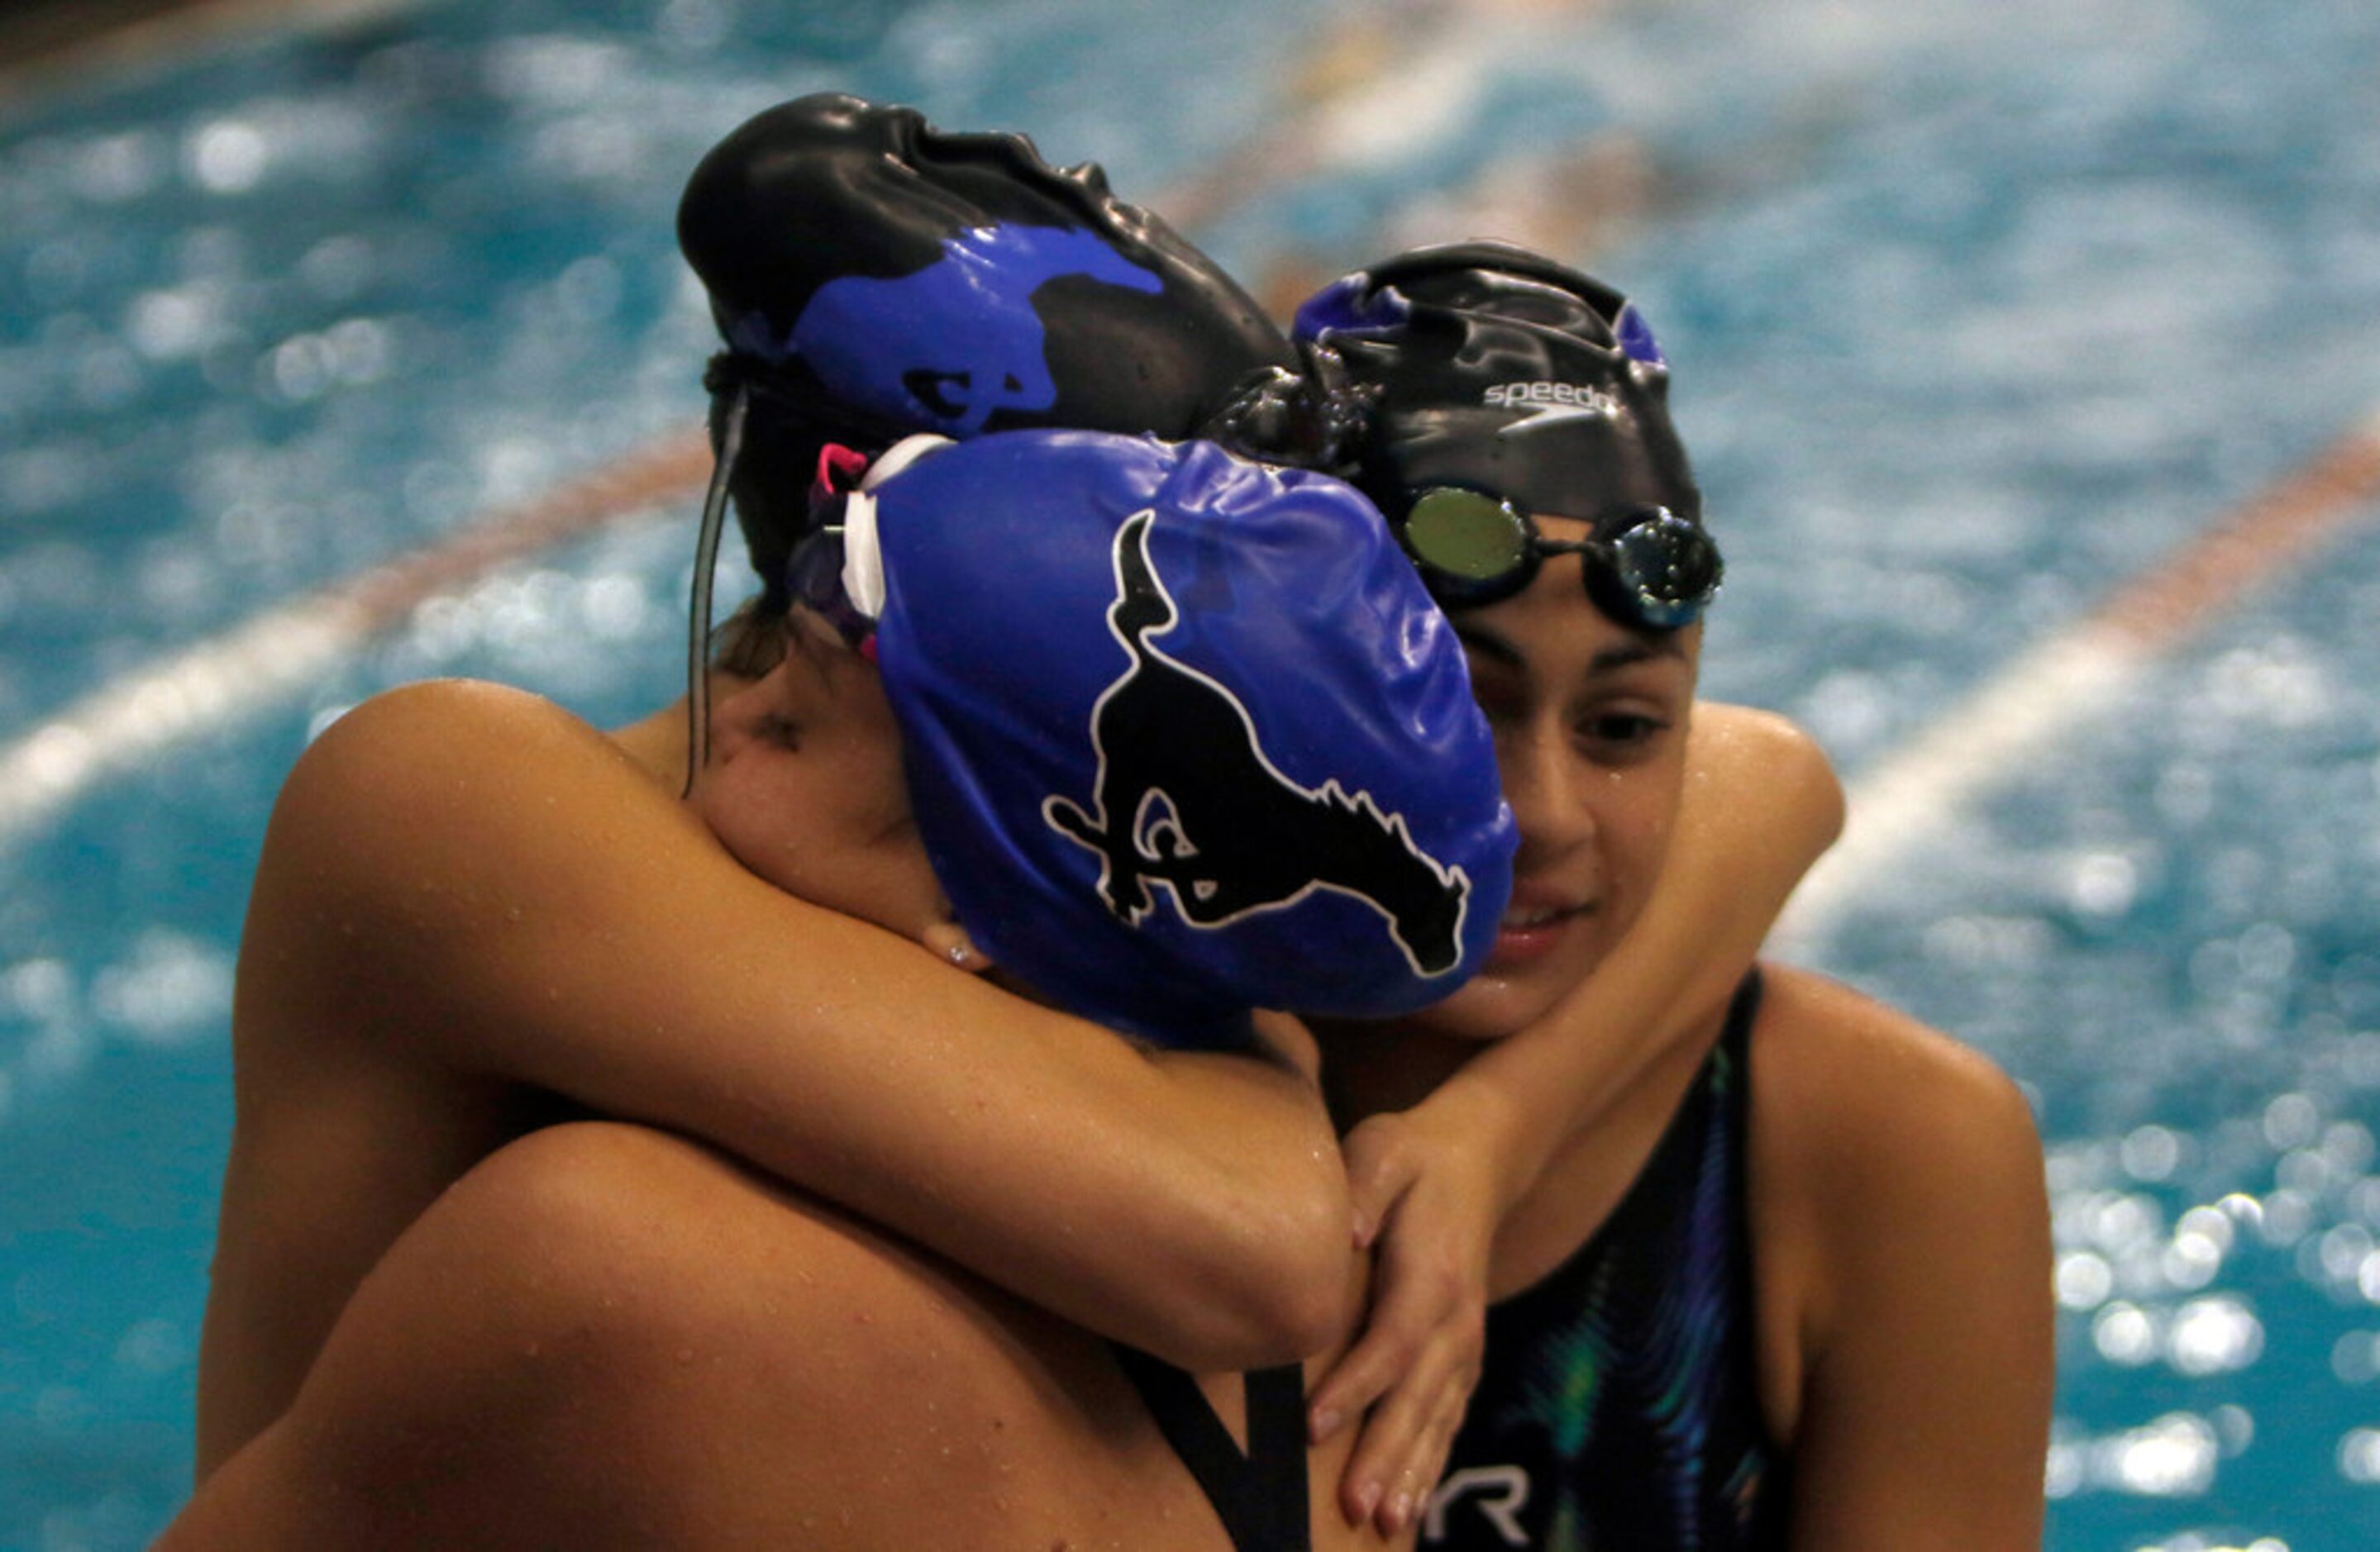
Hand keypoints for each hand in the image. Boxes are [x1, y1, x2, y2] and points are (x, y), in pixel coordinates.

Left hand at [1309, 1106, 1494, 1536]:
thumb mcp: (1382, 1150)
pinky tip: (1412, 1507)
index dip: (1356, 1387)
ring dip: (1412, 1474)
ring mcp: (1465, 1343)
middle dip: (1385, 1456)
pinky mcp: (1463, 1356)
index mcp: (1432, 1276)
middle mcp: (1457, 1320)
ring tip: (1385, 1523)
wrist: (1476, 1160)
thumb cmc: (1412, 1157)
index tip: (1314, 1425)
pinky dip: (1432, 1464)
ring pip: (1438, 1419)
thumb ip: (1364, 1187)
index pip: (1392, 1342)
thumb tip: (1341, 1231)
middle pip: (1417, 1398)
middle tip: (1357, 1509)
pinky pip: (1448, 1419)